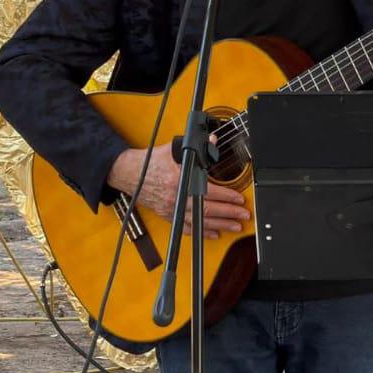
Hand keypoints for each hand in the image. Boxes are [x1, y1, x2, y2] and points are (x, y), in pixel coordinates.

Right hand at [106, 145, 248, 238]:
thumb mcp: (174, 150)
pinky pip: (187, 228)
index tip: (240, 199)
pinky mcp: (167, 216)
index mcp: (180, 181)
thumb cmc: (151, 162)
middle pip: (207, 209)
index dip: (227, 196)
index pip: (209, 192)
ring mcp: (172, 209)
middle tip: (244, 215)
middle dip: (229, 213)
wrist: (129, 173)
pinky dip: (201, 232)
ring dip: (220, 225)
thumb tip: (213, 139)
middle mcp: (177, 198)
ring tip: (235, 226)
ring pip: (199, 222)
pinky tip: (214, 233)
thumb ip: (197, 148)